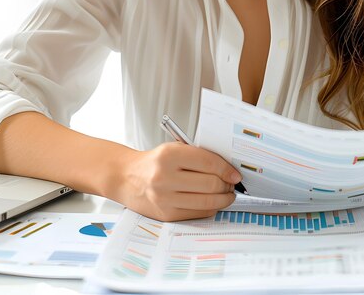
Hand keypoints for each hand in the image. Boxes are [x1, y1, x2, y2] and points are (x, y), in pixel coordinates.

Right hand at [115, 142, 239, 220]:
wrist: (128, 178)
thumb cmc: (155, 162)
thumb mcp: (174, 149)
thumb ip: (198, 155)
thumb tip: (228, 169)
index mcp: (169, 156)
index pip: (208, 163)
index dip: (227, 169)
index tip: (235, 173)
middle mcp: (165, 177)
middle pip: (210, 184)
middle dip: (226, 185)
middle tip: (232, 184)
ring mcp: (165, 198)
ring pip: (206, 201)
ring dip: (223, 199)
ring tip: (227, 194)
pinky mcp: (166, 215)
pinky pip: (198, 214)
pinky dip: (211, 208)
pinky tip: (214, 202)